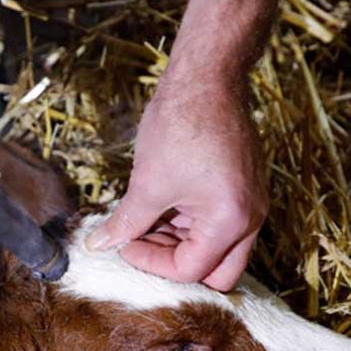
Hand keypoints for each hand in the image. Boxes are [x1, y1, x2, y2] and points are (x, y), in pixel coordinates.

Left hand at [86, 74, 267, 291]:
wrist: (207, 78)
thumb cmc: (181, 125)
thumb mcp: (147, 183)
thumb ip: (126, 223)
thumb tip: (100, 245)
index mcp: (231, 221)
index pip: (191, 270)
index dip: (150, 263)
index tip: (124, 244)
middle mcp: (250, 218)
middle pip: (217, 272)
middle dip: (176, 266)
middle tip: (142, 247)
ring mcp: (250, 203)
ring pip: (217, 249)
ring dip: (180, 245)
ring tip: (143, 223)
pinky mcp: (242, 189)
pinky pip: (219, 224)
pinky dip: (189, 226)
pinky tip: (159, 208)